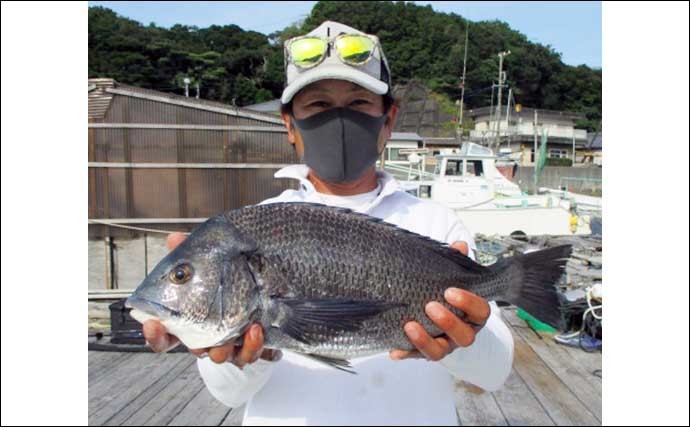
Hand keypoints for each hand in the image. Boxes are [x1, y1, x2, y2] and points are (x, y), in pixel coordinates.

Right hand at [141, 232, 280, 366]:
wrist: (262, 301)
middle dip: (195, 346)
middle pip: (194, 349)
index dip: (155, 334)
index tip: (151, 324)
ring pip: (221, 356)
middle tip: (197, 341)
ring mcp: (227, 346)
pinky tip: (256, 329)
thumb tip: (175, 238)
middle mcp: (206, 338)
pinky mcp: (249, 348)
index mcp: (189, 323)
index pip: (163, 337)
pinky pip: (249, 355)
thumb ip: (190, 257)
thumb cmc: (224, 287)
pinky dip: (252, 345)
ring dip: (226, 348)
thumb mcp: (207, 270)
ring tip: (238, 331)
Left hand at [389, 241, 490, 361]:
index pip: (481, 311)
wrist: (433, 310)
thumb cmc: (445, 293)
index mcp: (473, 315)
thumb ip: (456, 262)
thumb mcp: (452, 276)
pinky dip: (405, 353)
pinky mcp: (424, 352)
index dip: (468, 302)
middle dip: (448, 322)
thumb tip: (459, 245)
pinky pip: (416, 356)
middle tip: (430, 306)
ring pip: (440, 352)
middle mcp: (461, 333)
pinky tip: (394, 350)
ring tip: (409, 325)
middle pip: (464, 336)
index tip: (450, 290)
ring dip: (425, 340)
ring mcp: (444, 345)